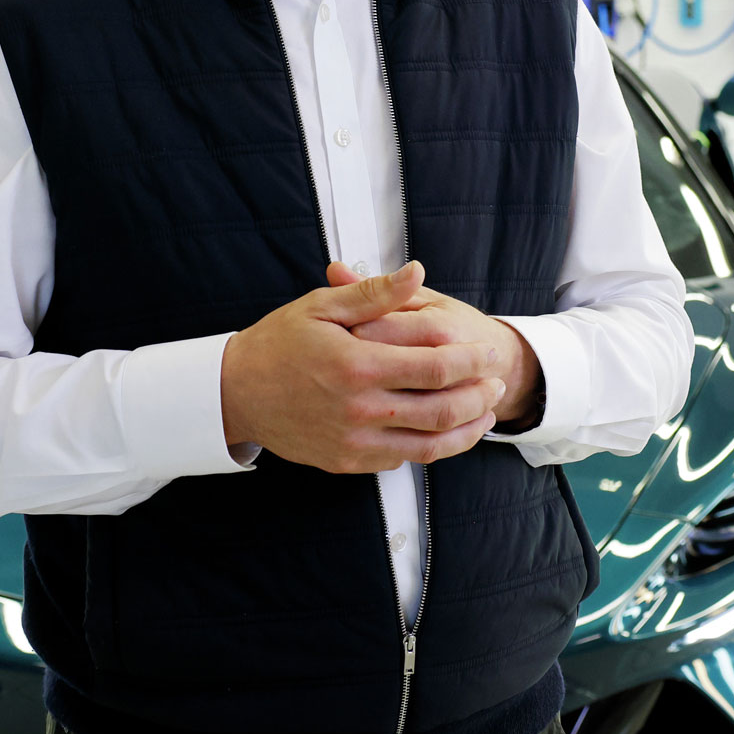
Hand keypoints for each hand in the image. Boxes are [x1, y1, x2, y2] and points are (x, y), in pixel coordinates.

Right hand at [221, 262, 510, 474]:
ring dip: (468, 428)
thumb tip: (417, 271)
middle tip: (497, 381)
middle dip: (479, 395)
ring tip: (487, 411)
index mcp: (357, 365)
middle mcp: (359, 409)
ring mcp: (354, 441)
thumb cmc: (279, 344)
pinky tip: (451, 431)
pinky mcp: (348, 462)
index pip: (436, 366)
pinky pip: (404, 459)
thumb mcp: (321, 307)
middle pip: (442, 409)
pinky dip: (437, 447)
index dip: (473, 361)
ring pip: (430, 443)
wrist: (236, 394)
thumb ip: (374, 294)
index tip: (491, 353)